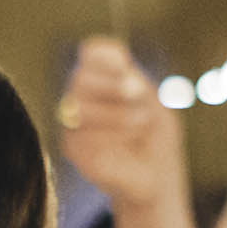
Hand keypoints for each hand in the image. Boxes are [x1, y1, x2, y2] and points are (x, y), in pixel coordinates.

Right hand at [59, 37, 187, 215]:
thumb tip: (119, 62)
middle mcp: (80, 96)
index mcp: (100, 77)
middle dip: (113, 85)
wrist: (156, 174)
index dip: (108, 58)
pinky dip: (114, 136)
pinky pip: (84, 135)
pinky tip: (128, 143)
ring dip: (118, 113)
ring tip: (142, 123)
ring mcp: (72, 123)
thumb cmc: (154, 134)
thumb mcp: (153, 100)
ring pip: (80, 106)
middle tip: (140, 96)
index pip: (92, 53)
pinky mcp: (71, 148)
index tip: (128, 68)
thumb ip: (134, 78)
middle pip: (80, 77)